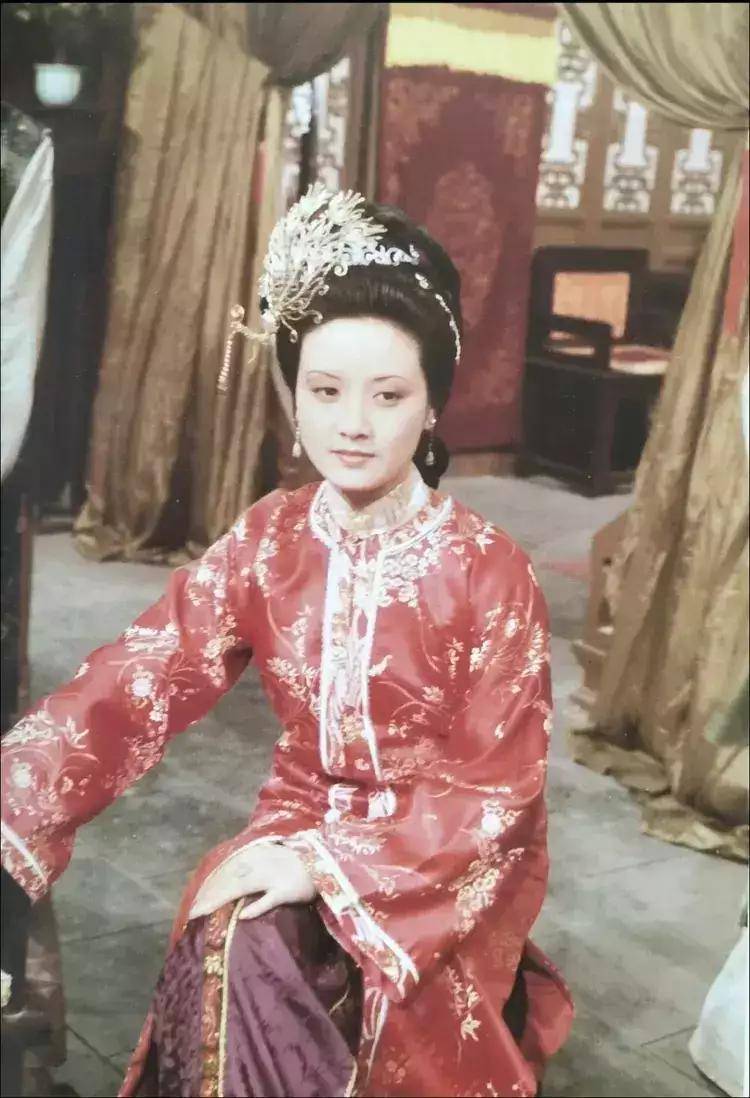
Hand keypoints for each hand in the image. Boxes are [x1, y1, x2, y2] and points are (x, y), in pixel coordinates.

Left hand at [188, 842, 316, 921]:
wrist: (327, 861)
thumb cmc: (300, 862)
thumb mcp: (275, 857)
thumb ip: (257, 864)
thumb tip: (239, 880)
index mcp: (258, 856)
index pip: (228, 871)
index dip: (211, 885)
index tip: (195, 901)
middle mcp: (261, 864)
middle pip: (229, 880)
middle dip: (210, 895)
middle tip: (193, 912)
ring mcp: (273, 877)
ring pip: (242, 887)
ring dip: (222, 900)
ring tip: (204, 913)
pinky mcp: (287, 890)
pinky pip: (269, 899)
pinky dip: (256, 907)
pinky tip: (242, 917)